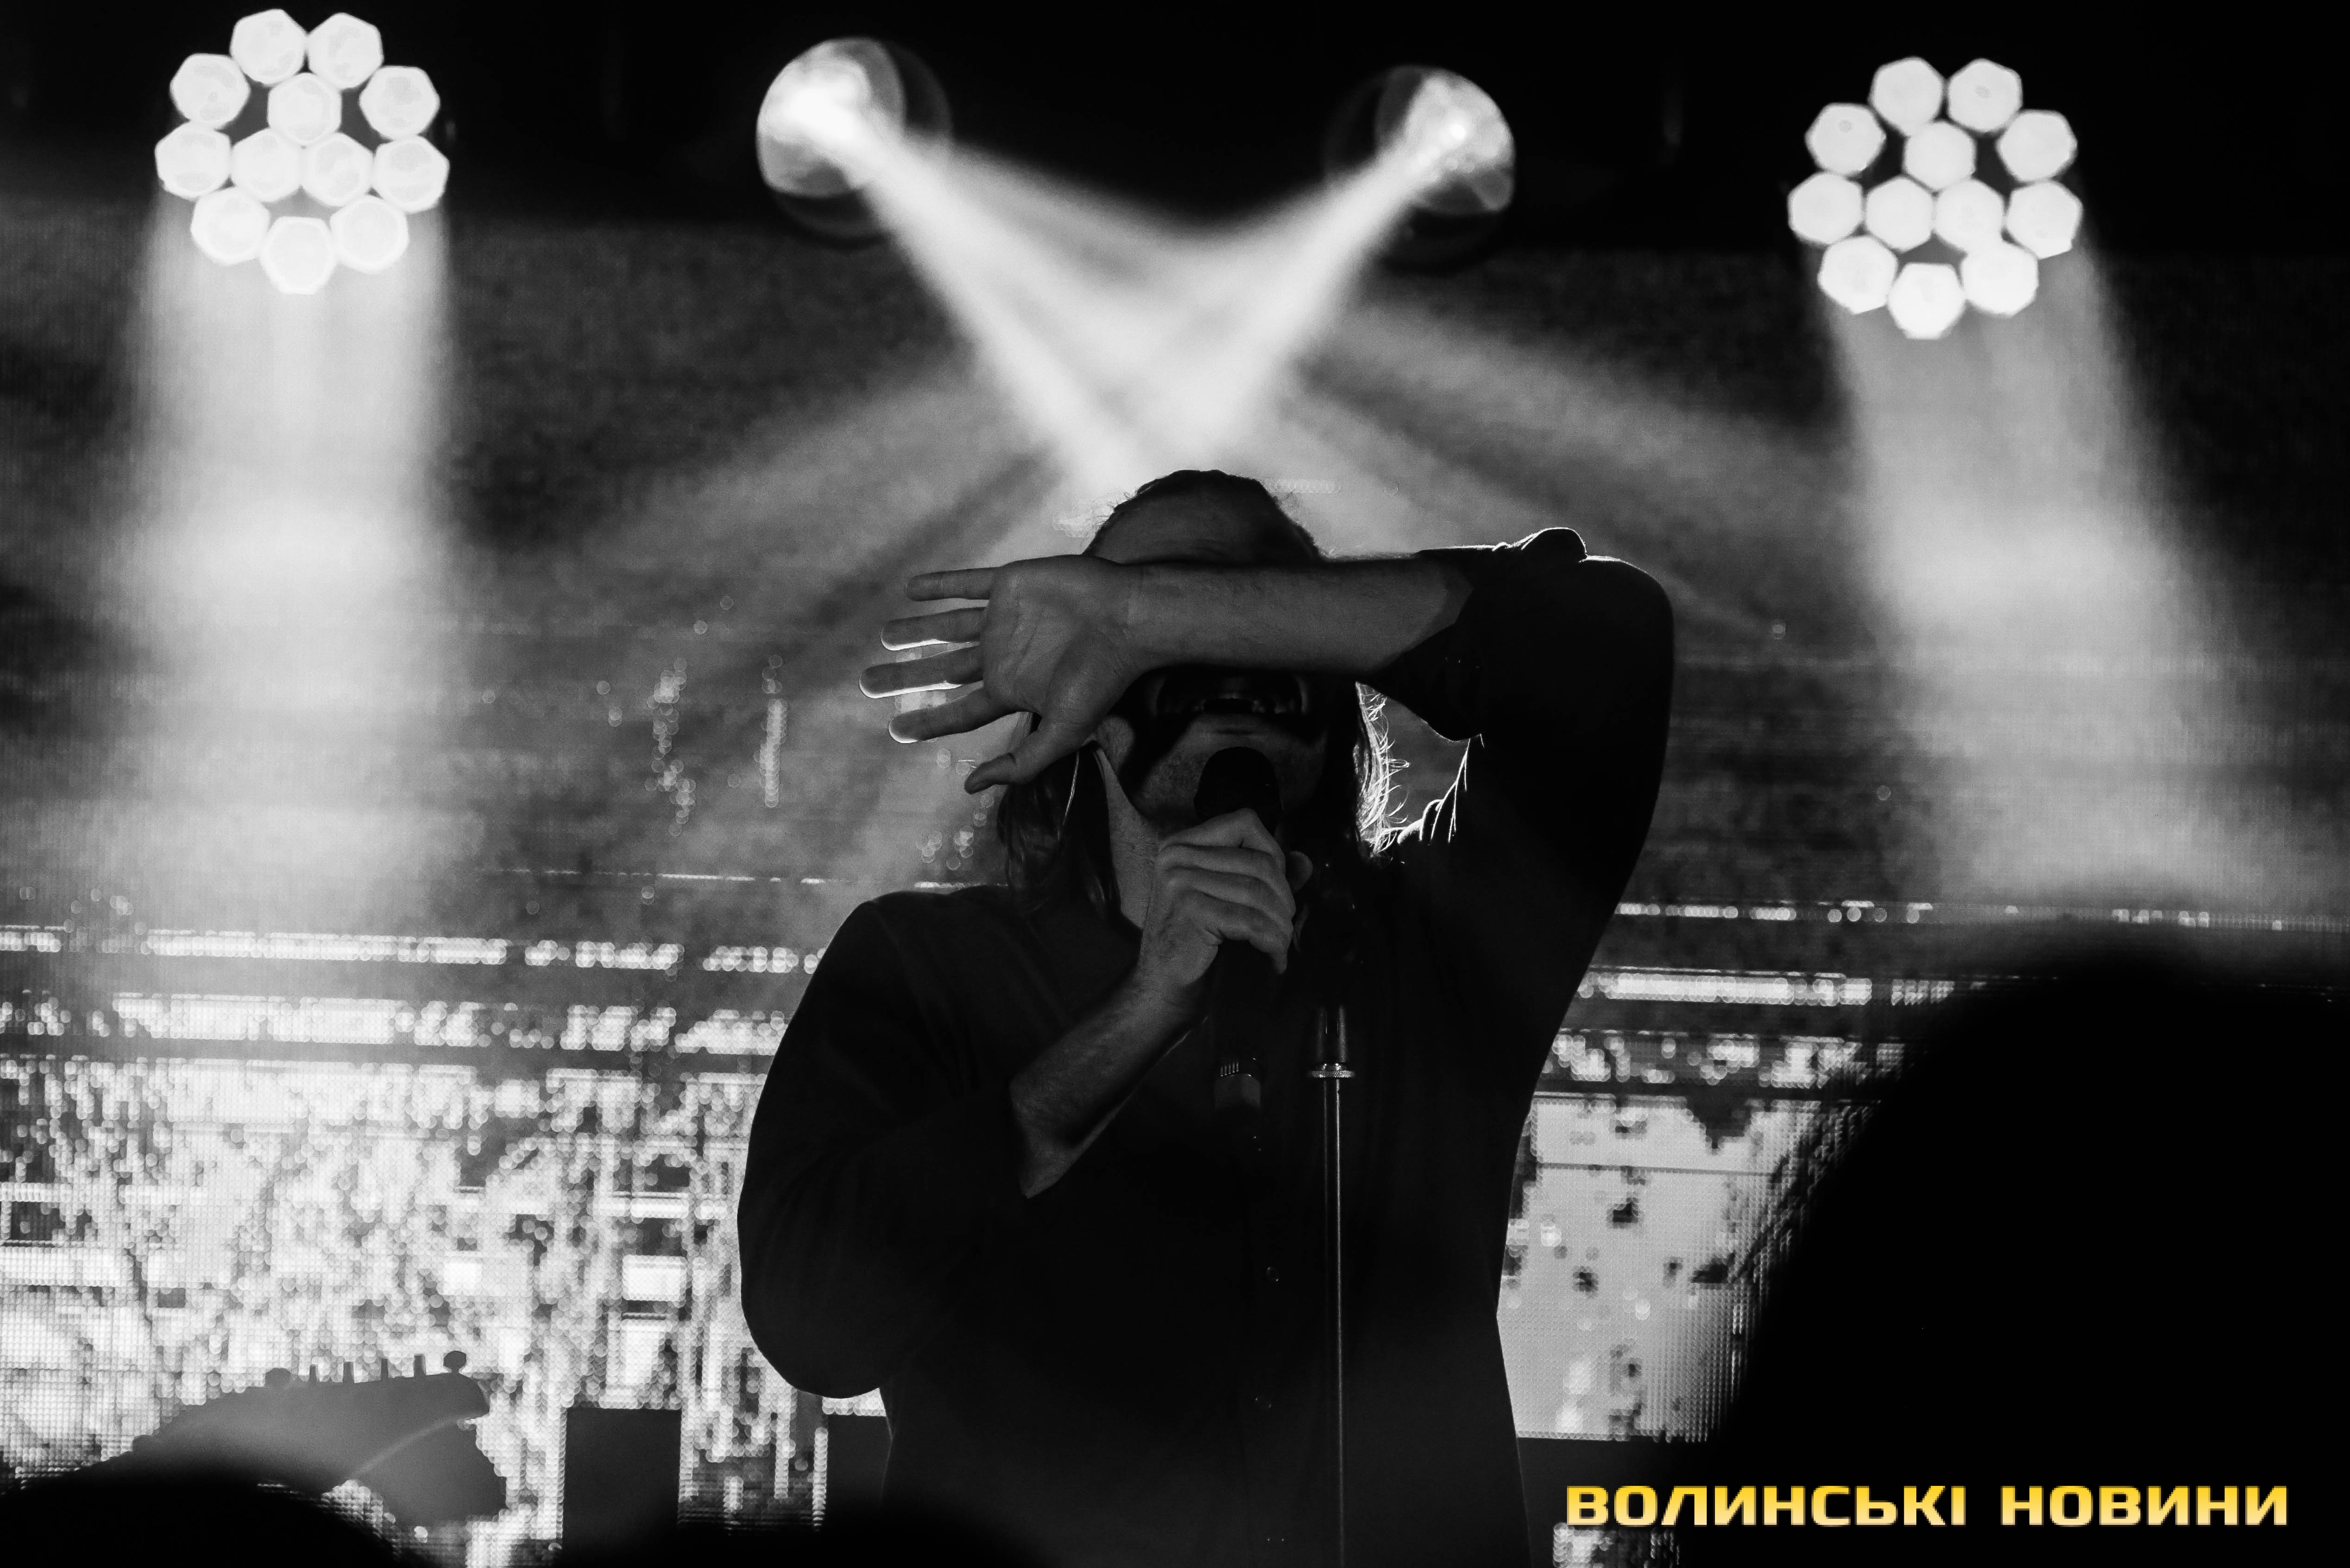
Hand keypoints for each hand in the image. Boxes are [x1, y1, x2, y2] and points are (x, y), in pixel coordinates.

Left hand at [859, 555, 1144, 792]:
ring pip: (947, 627)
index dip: (929, 721)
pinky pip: (967, 584)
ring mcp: (1004, 619)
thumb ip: (1019, 763)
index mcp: (1012, 690)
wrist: (1128, 618)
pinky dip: (939, 586)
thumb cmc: (1101, 679)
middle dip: (905, 676)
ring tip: (883, 636)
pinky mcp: (1010, 584)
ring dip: (915, 631)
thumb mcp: (1063, 733)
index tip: (896, 730)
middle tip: (867, 682)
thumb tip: (968, 788)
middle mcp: (1003, 655)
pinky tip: (911, 591)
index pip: (960, 712)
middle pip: (943, 670)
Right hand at [1127, 810, 1314, 1015]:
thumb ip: (1264, 878)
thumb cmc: (1197, 948)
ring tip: (1280, 947)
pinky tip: (1273, 961)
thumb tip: (1305, 861)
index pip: (1245, 823)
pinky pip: (1250, 921)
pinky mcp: (1188, 910)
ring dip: (1280, 926)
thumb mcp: (1229, 902)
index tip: (1278, 891)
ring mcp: (1179, 880)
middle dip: (1284, 899)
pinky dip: (1271, 944)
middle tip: (1284, 929)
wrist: (1162, 993)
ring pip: (1258, 892)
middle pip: (1259, 862)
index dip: (1274, 853)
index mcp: (1183, 844)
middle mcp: (1176, 854)